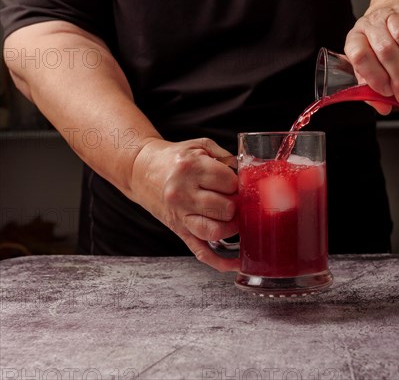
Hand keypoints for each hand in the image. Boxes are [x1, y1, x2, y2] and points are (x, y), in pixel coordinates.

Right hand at [131, 138, 239, 271]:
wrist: (140, 169)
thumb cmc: (174, 157)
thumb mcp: (200, 145)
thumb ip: (226, 156)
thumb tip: (249, 174)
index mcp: (191, 168)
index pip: (229, 183)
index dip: (240, 184)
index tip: (240, 183)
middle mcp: (183, 194)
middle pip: (224, 209)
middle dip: (237, 205)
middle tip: (238, 200)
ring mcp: (180, 215)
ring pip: (214, 232)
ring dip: (232, 228)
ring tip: (235, 218)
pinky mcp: (179, 230)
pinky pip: (201, 251)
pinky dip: (220, 261)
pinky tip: (236, 263)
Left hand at [345, 0, 398, 112]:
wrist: (396, 4)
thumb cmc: (383, 42)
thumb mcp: (373, 63)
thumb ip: (373, 88)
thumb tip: (383, 107)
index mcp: (357, 38)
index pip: (360, 56)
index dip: (374, 76)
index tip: (388, 92)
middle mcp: (374, 23)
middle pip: (385, 49)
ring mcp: (396, 13)